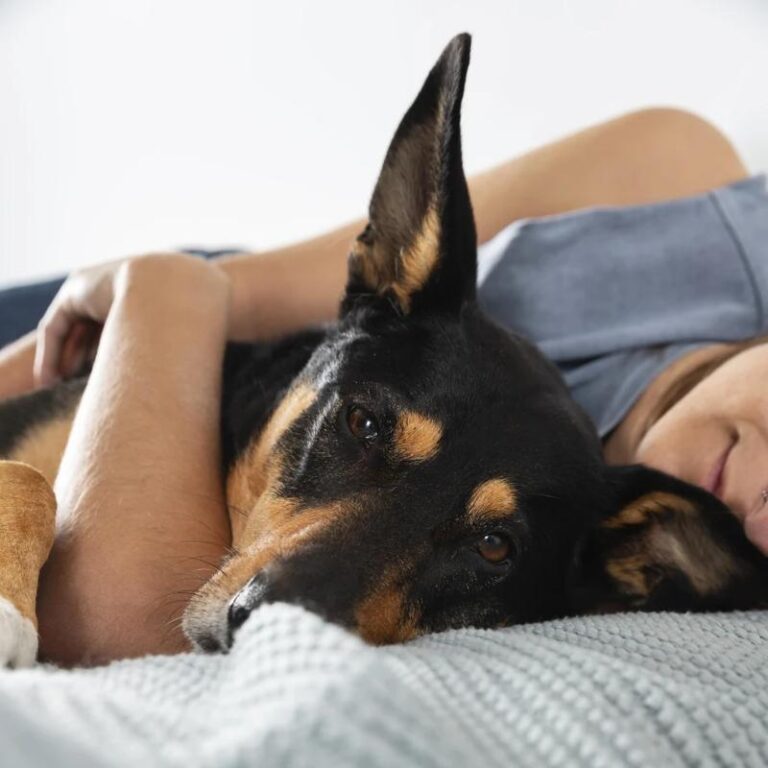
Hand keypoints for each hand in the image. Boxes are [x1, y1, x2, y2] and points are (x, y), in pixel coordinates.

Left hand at [33, 253, 226, 387]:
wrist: (181, 288)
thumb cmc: (194, 319)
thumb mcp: (183, 340)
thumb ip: (174, 354)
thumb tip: (180, 390)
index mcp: (140, 296)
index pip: (112, 328)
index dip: (103, 356)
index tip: (102, 385)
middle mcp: (114, 287)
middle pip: (86, 328)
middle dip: (76, 359)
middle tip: (69, 389)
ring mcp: (94, 286)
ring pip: (69, 328)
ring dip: (59, 360)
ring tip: (54, 388)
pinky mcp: (78, 290)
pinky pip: (58, 325)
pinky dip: (52, 352)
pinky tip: (50, 378)